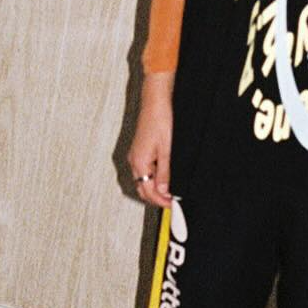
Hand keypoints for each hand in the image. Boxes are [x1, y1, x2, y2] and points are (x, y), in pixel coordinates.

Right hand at [128, 72, 173, 208]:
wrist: (156, 101)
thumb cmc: (161, 120)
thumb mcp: (168, 150)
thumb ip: (165, 172)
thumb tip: (164, 191)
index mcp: (139, 162)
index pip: (148, 191)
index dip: (161, 201)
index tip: (173, 205)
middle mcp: (134, 160)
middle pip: (143, 188)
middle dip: (156, 197)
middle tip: (172, 202)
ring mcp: (136, 155)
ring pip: (144, 180)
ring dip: (155, 188)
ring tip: (171, 191)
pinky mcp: (141, 150)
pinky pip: (145, 170)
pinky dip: (154, 178)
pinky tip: (165, 177)